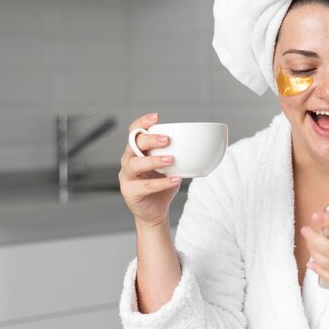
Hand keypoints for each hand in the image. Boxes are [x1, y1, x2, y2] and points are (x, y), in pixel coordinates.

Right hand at [118, 112, 181, 227]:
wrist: (156, 211)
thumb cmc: (162, 186)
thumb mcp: (172, 167)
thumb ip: (179, 154)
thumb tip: (201, 143)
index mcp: (137, 151)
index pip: (134, 132)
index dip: (143, 122)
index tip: (157, 117)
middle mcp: (128, 161)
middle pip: (132, 145)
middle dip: (149, 139)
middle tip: (167, 140)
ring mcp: (126, 177)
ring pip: (135, 164)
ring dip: (153, 160)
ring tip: (170, 160)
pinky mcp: (129, 192)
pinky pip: (144, 186)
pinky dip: (161, 182)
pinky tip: (174, 179)